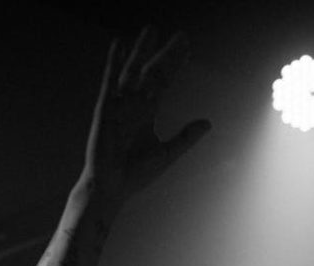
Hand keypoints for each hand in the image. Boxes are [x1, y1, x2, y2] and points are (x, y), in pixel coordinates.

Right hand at [82, 25, 210, 211]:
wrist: (112, 187)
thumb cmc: (135, 175)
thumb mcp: (166, 154)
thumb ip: (185, 138)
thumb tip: (208, 123)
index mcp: (147, 113)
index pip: (163, 83)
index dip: (176, 67)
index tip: (187, 51)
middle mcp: (134, 105)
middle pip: (152, 73)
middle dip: (166, 55)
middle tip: (181, 36)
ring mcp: (119, 105)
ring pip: (132, 72)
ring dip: (141, 51)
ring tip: (151, 30)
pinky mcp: (105, 110)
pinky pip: (110, 82)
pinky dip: (113, 63)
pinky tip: (118, 44)